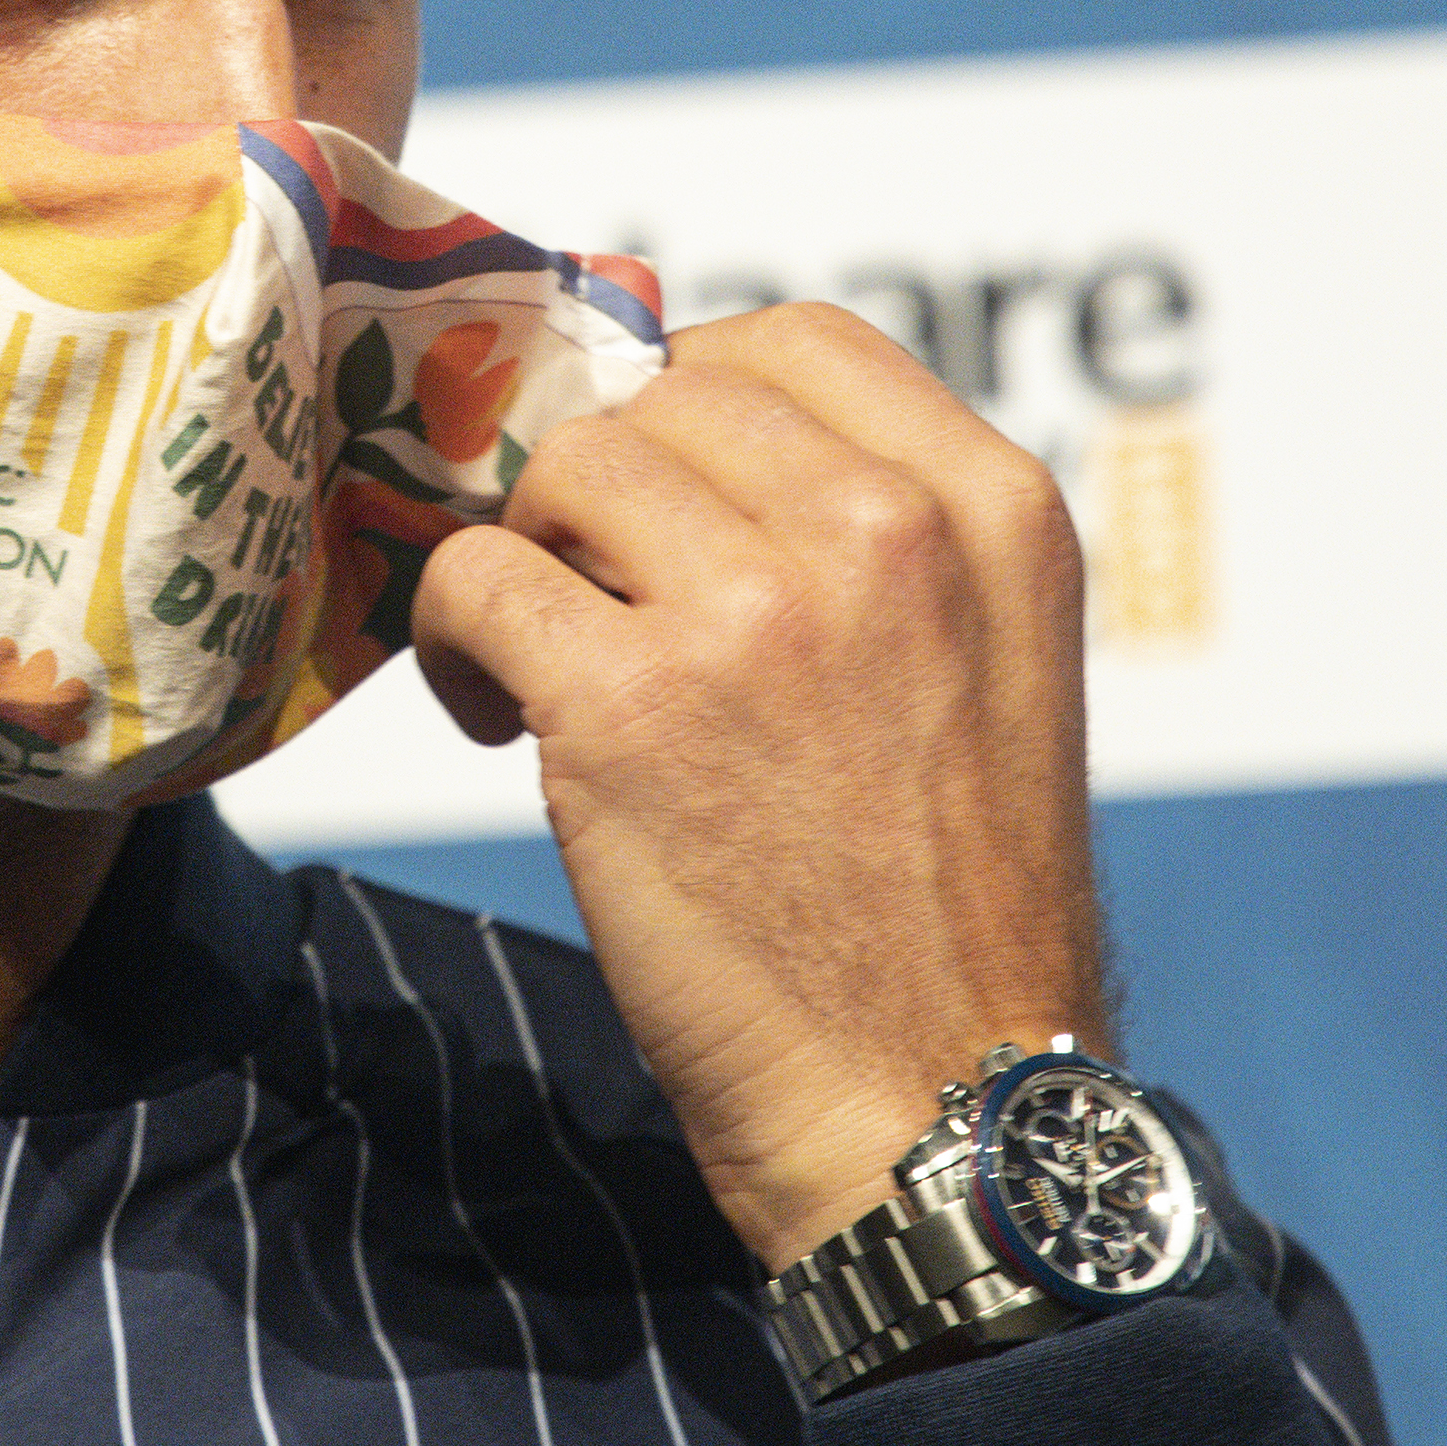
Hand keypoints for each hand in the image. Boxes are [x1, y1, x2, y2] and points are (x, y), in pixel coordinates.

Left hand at [406, 303, 1108, 1269]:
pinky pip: (473, 580)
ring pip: (564, 471)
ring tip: (546, 663)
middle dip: (607, 491)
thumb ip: (879, 530)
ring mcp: (756, 611)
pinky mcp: (628, 707)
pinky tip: (497, 719)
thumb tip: (675, 422)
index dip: (696, 391)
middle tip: (592, 596)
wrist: (937, 1106)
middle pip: (666, 399)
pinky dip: (454, 637)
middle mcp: (887, 532)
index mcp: (992, 507)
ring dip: (529, 555)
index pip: (797, 339)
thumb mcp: (988, 664)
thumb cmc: (944, 906)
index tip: (659, 480)